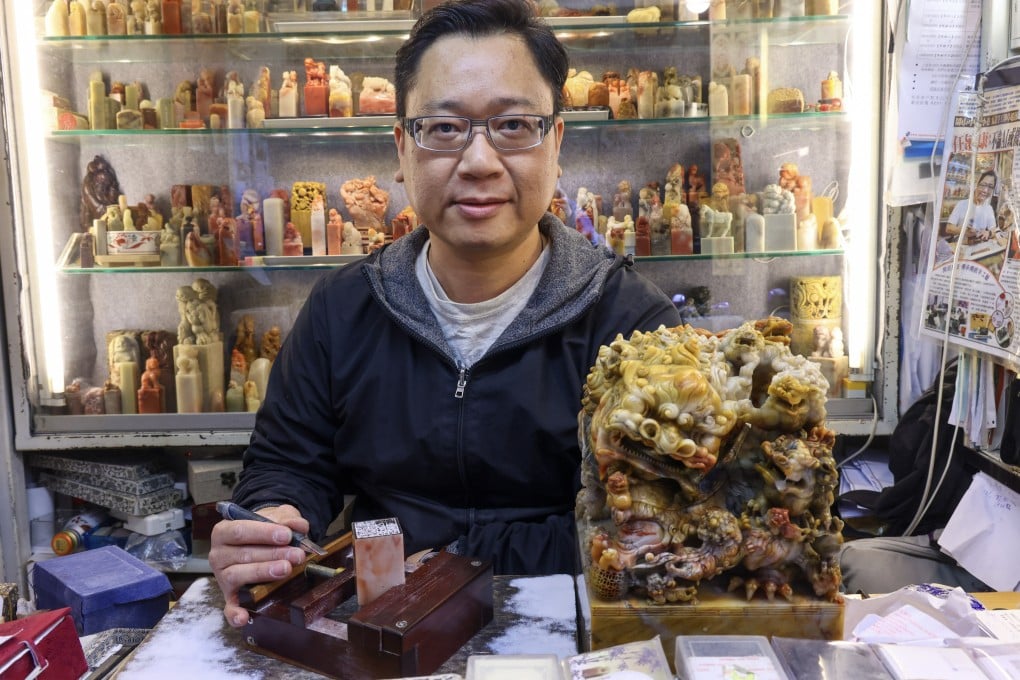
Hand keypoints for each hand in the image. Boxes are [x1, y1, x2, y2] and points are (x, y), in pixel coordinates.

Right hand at [209, 503, 308, 626]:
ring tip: (286, 569)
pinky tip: (245, 616)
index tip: (287, 535)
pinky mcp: (229, 596)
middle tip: (296, 555)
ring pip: (238, 576)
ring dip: (263, 573)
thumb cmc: (264, 530)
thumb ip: (287, 519)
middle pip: (243, 554)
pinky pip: (229, 607)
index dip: (264, 533)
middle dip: (273, 554)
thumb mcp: (275, 517)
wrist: (259, 542)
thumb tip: (300, 526)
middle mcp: (219, 555)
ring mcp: (223, 577)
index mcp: (224, 532)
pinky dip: (235, 614)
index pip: (240, 531)